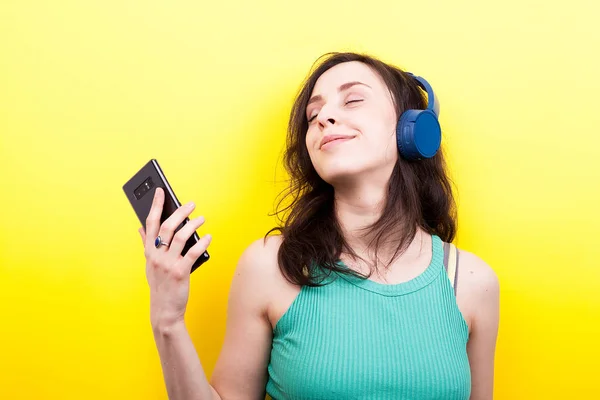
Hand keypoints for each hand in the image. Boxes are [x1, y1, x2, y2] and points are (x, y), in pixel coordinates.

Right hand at [138, 187, 211, 330]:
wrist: (165, 311)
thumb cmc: (160, 286)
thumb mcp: (150, 265)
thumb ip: (147, 245)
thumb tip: (141, 228)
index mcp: (149, 252)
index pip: (151, 224)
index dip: (156, 206)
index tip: (161, 191)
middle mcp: (157, 256)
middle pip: (168, 227)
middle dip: (180, 212)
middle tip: (191, 204)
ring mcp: (168, 264)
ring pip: (181, 237)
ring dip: (193, 224)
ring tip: (201, 218)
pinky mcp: (180, 272)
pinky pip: (192, 253)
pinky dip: (202, 243)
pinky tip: (208, 237)